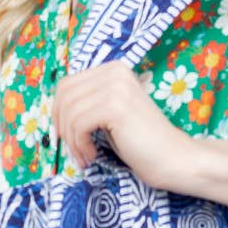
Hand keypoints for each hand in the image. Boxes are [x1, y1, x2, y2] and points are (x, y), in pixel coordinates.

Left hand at [52, 61, 192, 189]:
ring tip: (84, 156)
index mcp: (113, 69)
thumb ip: (89, 102)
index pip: (67, 84)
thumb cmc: (140, 141)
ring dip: (72, 140)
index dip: (59, 112)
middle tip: (74, 149)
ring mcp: (116, 87)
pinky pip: (78, 124)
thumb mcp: (109, 114)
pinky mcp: (115, 106)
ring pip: (69, 112)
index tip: (67, 136)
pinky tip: (92, 155)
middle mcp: (114, 72)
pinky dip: (79, 144)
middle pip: (64, 96)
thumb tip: (55, 109)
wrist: (172, 157)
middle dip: (62, 126)